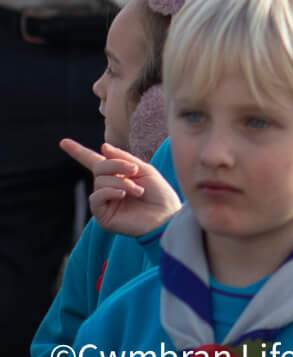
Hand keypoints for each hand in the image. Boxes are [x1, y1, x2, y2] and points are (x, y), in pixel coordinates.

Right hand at [60, 138, 181, 237]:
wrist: (165, 215)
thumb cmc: (158, 192)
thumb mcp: (144, 170)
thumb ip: (123, 158)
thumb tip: (102, 146)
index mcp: (116, 175)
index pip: (94, 161)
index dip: (78, 152)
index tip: (63, 142)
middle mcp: (107, 187)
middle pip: (99, 167)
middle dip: (116, 165)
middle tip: (135, 171)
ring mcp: (103, 201)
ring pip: (100, 182)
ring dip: (121, 182)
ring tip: (137, 190)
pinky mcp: (101, 215)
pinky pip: (96, 197)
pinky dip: (110, 192)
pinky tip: (123, 195)